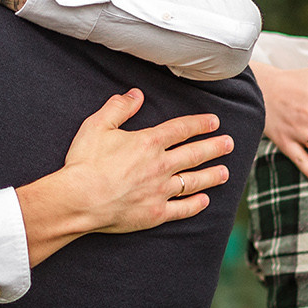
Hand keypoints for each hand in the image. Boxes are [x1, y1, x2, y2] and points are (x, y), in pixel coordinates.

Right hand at [37, 89, 235, 239]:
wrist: (79, 200)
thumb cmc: (85, 162)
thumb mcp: (97, 126)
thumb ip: (118, 108)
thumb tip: (135, 94)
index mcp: (149, 143)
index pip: (181, 129)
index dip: (200, 124)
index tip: (214, 122)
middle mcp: (160, 166)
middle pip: (194, 154)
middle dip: (214, 147)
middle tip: (229, 143)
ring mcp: (160, 192)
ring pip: (194, 181)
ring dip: (212, 175)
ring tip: (225, 172)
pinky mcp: (155, 213)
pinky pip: (182, 209)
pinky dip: (195, 205)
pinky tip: (204, 201)